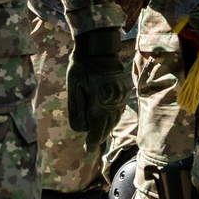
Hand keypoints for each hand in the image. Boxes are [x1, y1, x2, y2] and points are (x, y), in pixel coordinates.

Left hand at [66, 26, 129, 145]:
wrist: (99, 48)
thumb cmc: (81, 67)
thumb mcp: (73, 89)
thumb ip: (77, 111)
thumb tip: (81, 129)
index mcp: (100, 102)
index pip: (97, 128)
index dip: (93, 141)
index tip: (89, 150)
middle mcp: (114, 102)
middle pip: (107, 126)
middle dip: (99, 136)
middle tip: (91, 145)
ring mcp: (121, 97)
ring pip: (115, 119)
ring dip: (106, 128)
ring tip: (98, 134)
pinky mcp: (124, 92)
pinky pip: (119, 110)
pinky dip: (112, 118)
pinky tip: (106, 119)